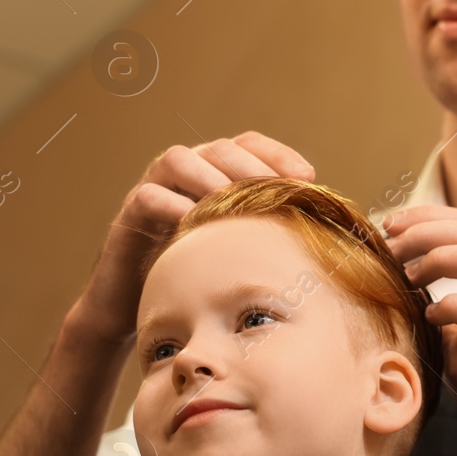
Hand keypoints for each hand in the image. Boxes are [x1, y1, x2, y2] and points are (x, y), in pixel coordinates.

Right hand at [72, 132, 314, 343]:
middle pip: (219, 148)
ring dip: (208, 175)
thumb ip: (268, 233)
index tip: (309, 178)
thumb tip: (327, 234)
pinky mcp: (129, 215)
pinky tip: (191, 221)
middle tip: (276, 185)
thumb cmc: (196, 280)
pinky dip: (169, 203)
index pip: (249, 146)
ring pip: (179, 159)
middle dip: (250, 163)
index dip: (278, 154)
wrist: (137, 309)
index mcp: (216, 175)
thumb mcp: (237, 252)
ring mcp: (154, 189)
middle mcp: (185, 174)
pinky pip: (147, 195)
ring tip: (231, 198)